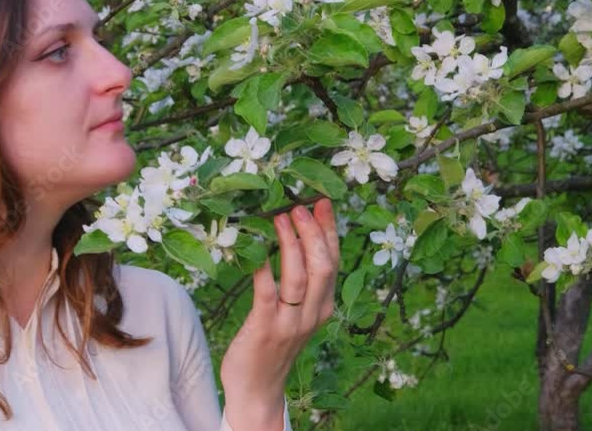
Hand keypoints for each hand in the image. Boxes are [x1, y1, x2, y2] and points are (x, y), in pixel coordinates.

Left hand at [219, 198, 340, 430]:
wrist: (257, 389)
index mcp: (323, 306)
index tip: (322, 203)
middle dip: (313, 233)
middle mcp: (312, 314)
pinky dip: (264, 270)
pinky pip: (266, 294)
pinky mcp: (265, 329)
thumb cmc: (272, 344)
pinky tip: (257, 252)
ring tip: (281, 218)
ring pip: (299, 278)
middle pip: (322, 267)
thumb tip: (292, 238)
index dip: (329, 231)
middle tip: (299, 206)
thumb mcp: (295, 312)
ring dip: (291, 244)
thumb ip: (299, 283)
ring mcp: (290, 323)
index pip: (333, 262)